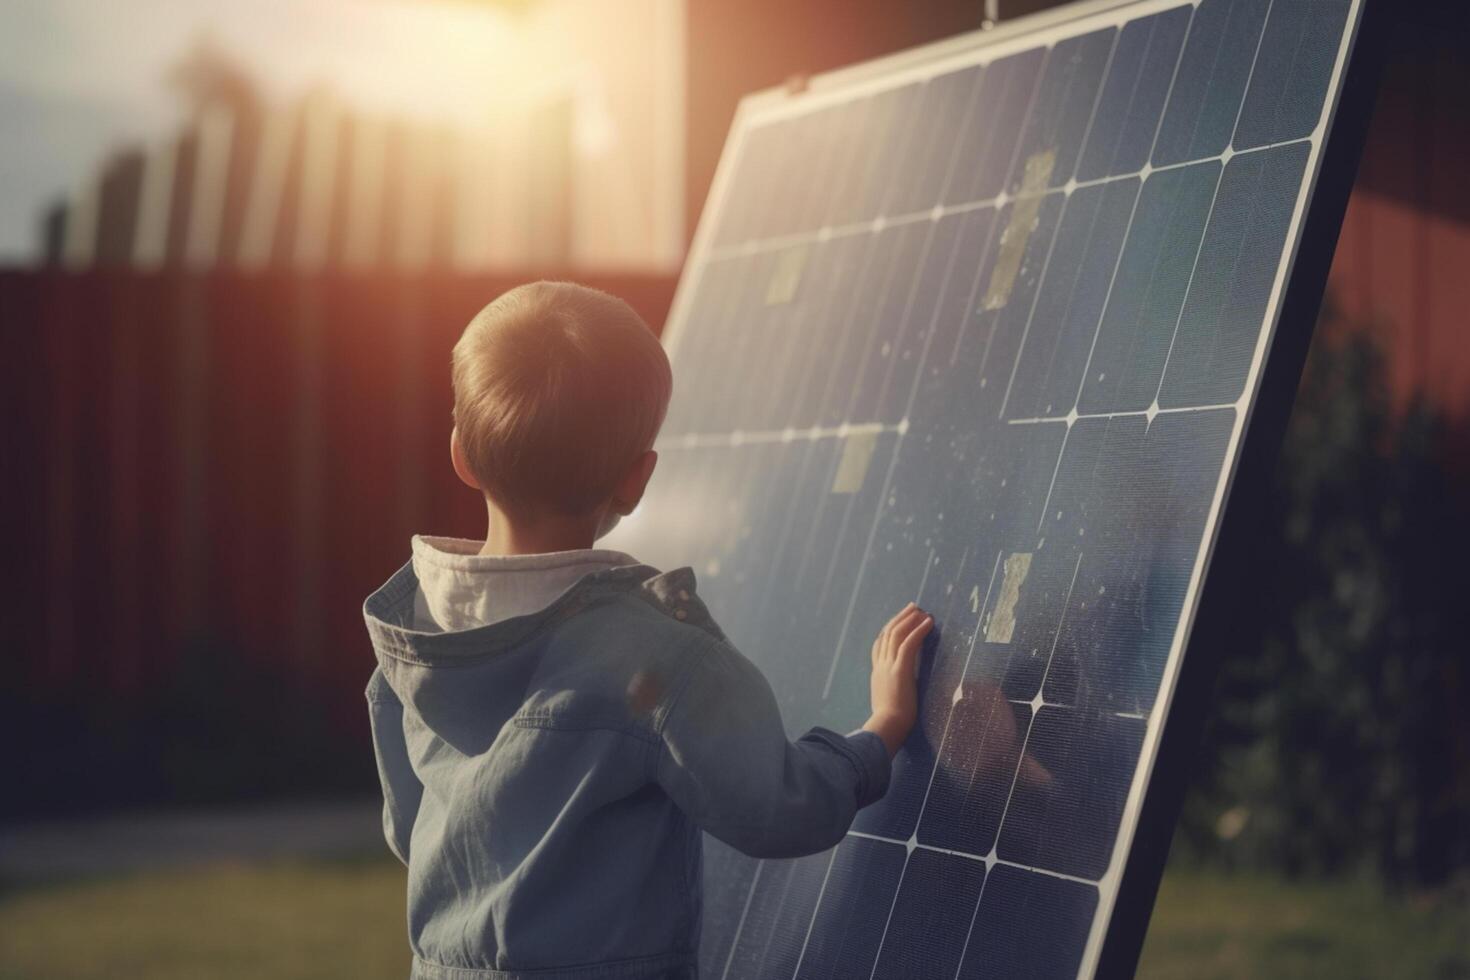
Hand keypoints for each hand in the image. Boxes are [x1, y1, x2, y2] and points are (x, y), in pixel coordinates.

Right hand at [862, 602, 933, 757]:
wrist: (887, 728)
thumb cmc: (890, 723)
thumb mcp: (887, 704)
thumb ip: (891, 694)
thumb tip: (898, 696)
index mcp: (877, 675)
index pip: (879, 646)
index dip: (888, 631)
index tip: (898, 621)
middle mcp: (880, 666)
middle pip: (887, 634)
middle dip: (900, 618)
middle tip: (913, 607)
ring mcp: (888, 666)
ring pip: (897, 634)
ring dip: (910, 619)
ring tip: (922, 610)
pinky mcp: (900, 669)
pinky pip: (909, 643)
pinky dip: (918, 630)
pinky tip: (929, 622)